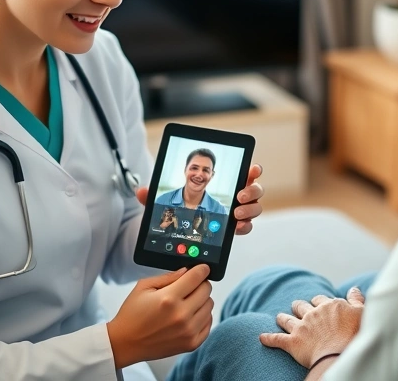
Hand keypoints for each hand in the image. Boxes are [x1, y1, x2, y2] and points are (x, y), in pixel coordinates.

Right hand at [106, 265, 213, 367]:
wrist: (125, 343)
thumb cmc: (132, 314)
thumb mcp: (144, 287)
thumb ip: (168, 277)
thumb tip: (187, 271)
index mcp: (168, 298)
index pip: (197, 277)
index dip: (202, 269)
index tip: (202, 268)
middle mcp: (181, 315)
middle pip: (206, 290)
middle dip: (200, 284)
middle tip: (191, 286)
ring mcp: (188, 331)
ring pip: (210, 305)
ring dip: (202, 300)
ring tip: (187, 302)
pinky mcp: (191, 344)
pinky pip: (209, 323)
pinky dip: (203, 316)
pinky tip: (190, 315)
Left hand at [135, 164, 264, 234]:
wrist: (184, 227)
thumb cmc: (182, 205)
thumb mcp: (167, 200)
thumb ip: (155, 196)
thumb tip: (141, 191)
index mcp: (227, 181)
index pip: (246, 172)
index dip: (253, 170)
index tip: (252, 169)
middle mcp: (238, 195)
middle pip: (256, 189)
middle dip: (251, 192)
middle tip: (238, 197)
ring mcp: (239, 211)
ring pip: (256, 207)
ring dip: (249, 209)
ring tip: (235, 214)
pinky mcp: (236, 227)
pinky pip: (247, 226)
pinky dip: (245, 226)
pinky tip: (237, 227)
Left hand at [259, 287, 364, 368]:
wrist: (339, 354)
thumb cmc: (354, 334)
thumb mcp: (361, 313)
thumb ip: (356, 300)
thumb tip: (353, 288)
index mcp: (328, 305)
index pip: (320, 299)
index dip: (318, 302)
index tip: (318, 305)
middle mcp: (312, 313)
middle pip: (302, 306)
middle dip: (299, 306)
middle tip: (296, 306)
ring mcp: (301, 327)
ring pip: (287, 319)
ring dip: (282, 318)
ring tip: (279, 317)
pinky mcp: (292, 342)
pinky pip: (277, 339)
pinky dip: (268, 338)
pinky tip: (261, 337)